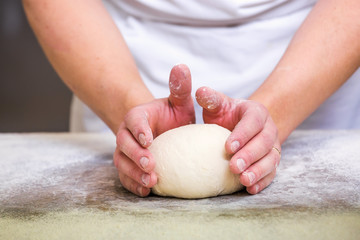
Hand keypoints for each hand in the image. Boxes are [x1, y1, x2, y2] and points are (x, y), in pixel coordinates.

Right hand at [114, 64, 194, 195]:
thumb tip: (182, 66)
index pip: (134, 121)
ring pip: (122, 162)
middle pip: (123, 144)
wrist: (163, 131)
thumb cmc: (172, 115)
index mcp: (138, 116)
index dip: (139, 130)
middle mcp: (127, 134)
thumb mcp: (179, 101)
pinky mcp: (128, 166)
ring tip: (151, 182)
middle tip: (152, 165)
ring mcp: (125, 152)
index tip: (149, 139)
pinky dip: (133, 185)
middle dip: (136, 155)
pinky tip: (146, 191)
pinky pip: (126, 177)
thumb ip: (179, 87)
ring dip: (134, 173)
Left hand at [196, 87, 280, 193]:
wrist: (243, 125)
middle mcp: (268, 129)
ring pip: (271, 159)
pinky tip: (251, 189)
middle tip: (233, 166)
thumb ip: (211, 99)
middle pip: (264, 142)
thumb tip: (200, 91)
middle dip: (250, 155)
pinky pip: (271, 173)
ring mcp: (272, 147)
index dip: (243, 134)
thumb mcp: (220, 105)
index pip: (253, 122)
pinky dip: (263, 181)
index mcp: (256, 113)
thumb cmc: (228, 114)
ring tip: (243, 180)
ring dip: (258, 171)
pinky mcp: (271, 161)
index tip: (228, 147)